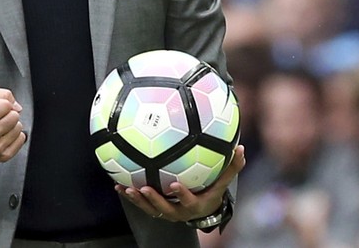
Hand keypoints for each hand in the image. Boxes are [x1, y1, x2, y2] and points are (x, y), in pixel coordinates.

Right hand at [0, 88, 26, 162]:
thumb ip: (0, 94)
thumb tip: (17, 106)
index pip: (6, 104)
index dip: (2, 103)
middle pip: (14, 116)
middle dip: (8, 114)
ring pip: (19, 127)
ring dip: (11, 125)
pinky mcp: (4, 156)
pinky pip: (21, 139)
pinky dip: (14, 136)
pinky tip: (3, 135)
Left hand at [116, 145, 244, 221]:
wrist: (202, 211)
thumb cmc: (211, 192)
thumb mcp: (222, 183)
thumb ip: (231, 167)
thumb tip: (241, 148)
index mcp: (194, 204)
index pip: (188, 200)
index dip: (181, 194)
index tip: (174, 184)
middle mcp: (178, 210)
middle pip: (164, 208)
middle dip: (154, 199)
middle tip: (145, 188)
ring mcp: (166, 211)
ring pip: (150, 209)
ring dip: (138, 200)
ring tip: (127, 189)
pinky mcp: (156, 209)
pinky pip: (141, 204)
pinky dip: (130, 196)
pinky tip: (117, 186)